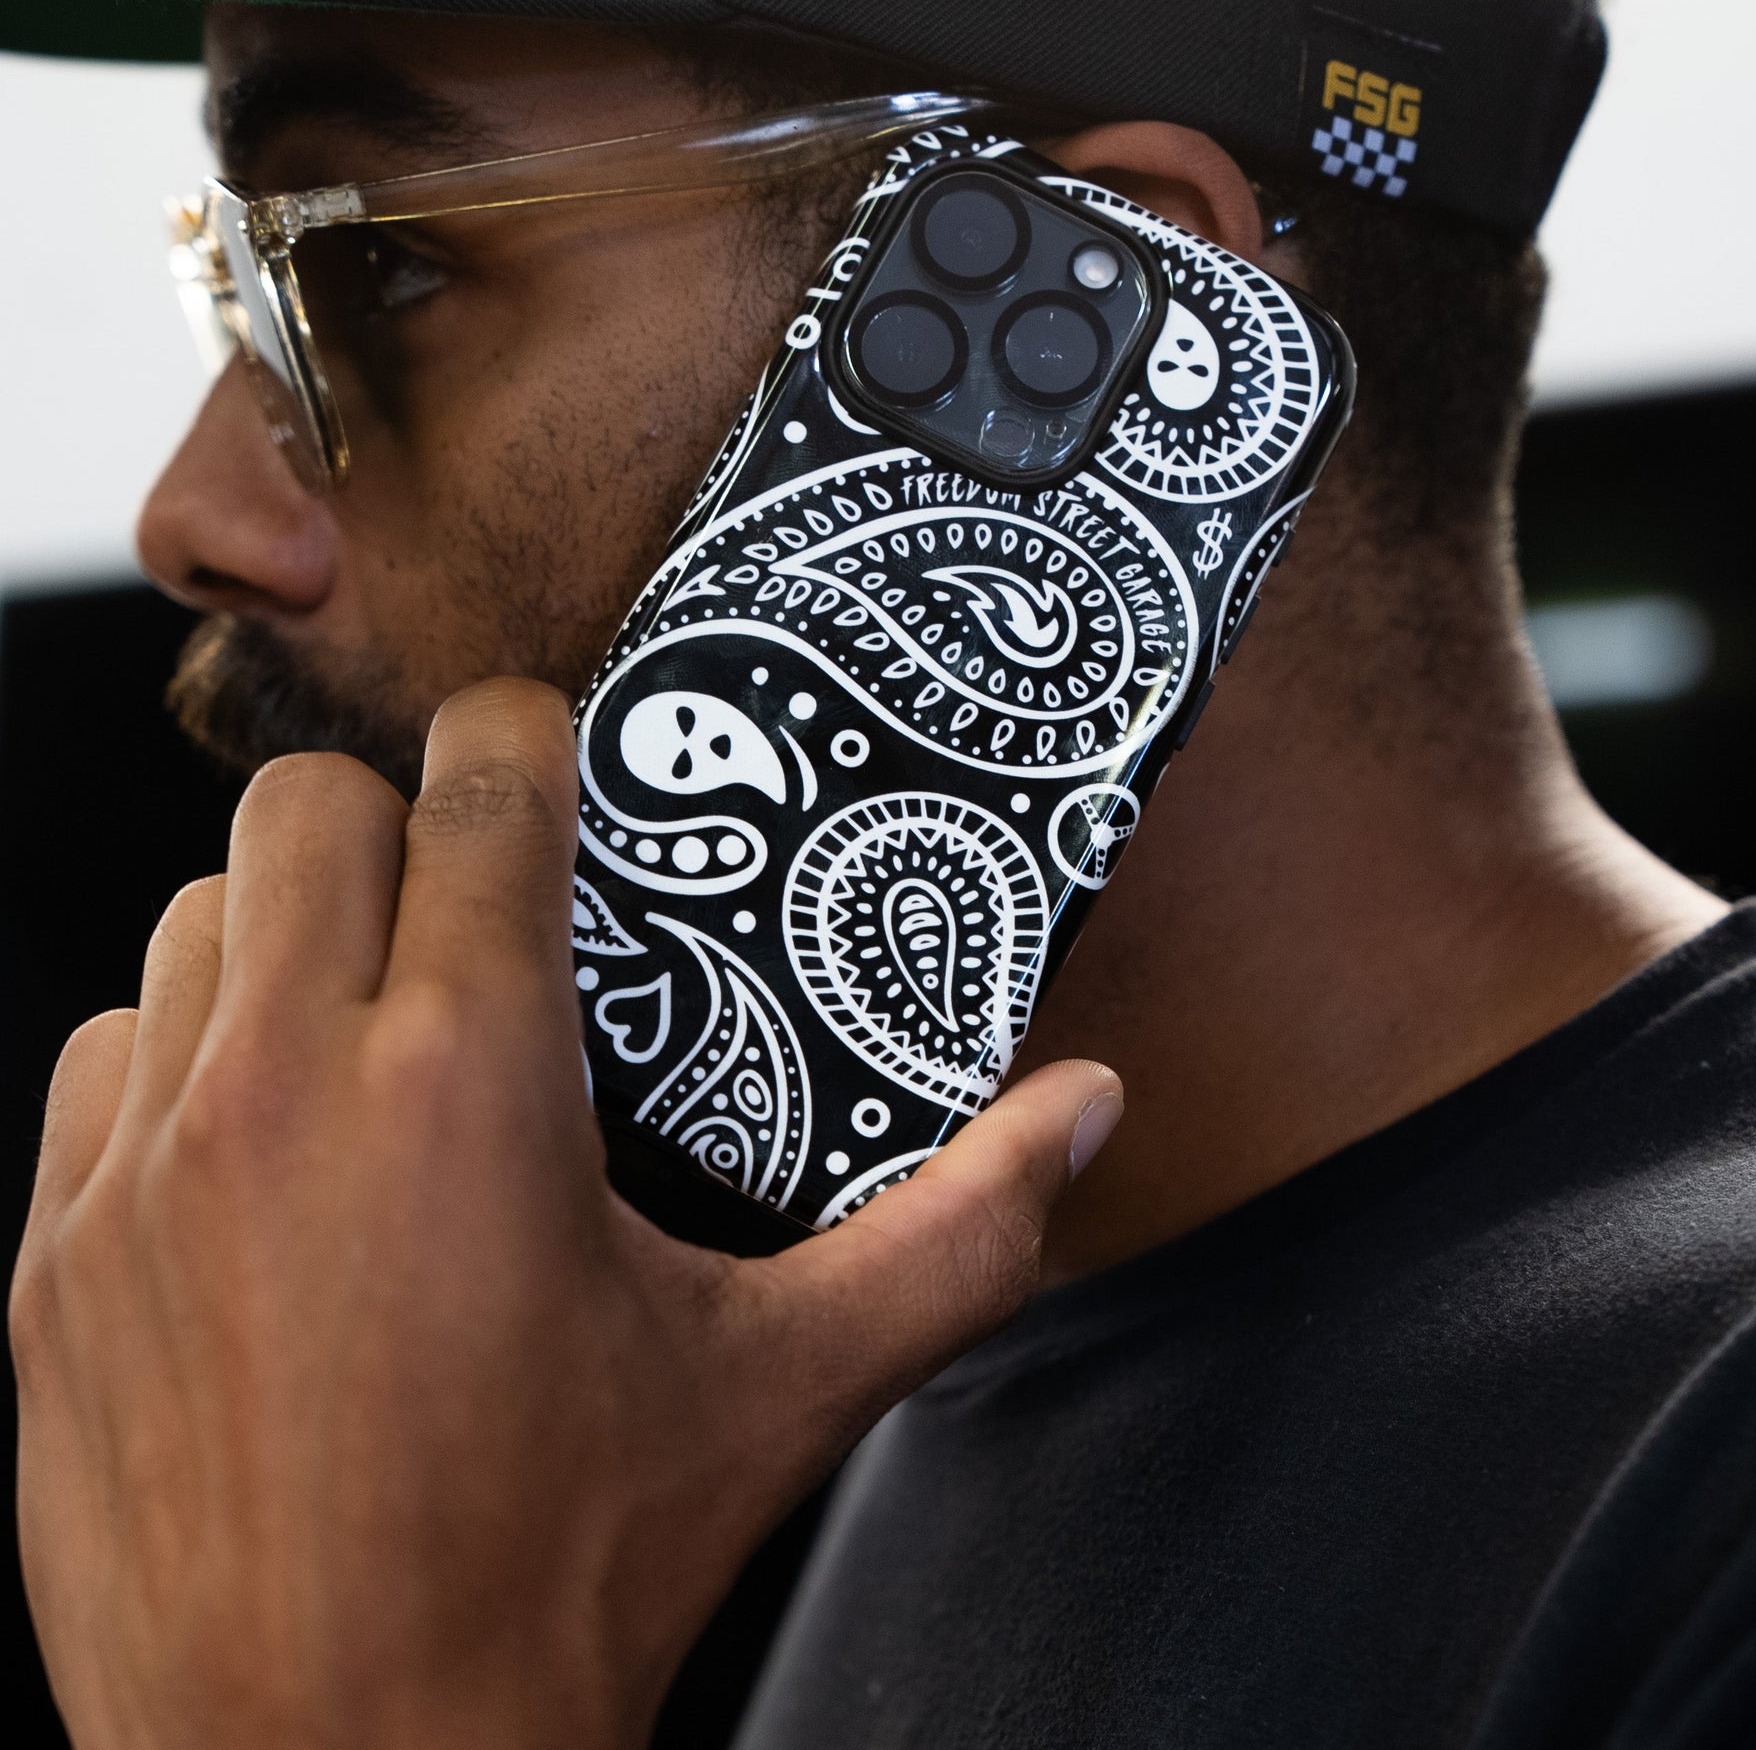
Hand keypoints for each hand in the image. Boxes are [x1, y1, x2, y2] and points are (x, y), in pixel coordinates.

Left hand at [10, 679, 1121, 1749]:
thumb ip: (958, 1227)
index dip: (528, 742)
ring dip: (287, 941)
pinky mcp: (53, 1252)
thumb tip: (1087, 1113)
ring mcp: (144, 1168)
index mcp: (473, 1081)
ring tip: (372, 1038)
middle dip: (401, 832)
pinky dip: (181, 1058)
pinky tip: (263, 1152)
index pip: (481, 781)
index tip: (555, 776)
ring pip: (192, 917)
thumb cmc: (557, 1578)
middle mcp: (288, 1090)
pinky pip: (103, 1050)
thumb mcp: (787, 1385)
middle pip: (309, 809)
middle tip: (473, 922)